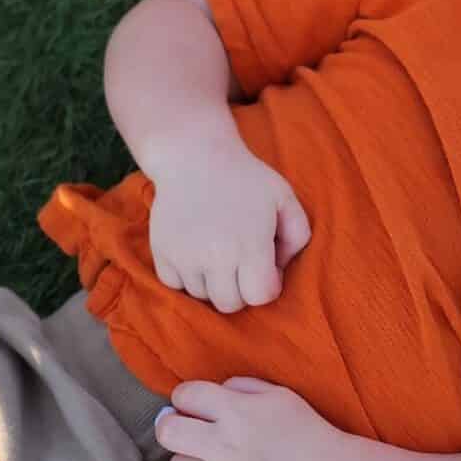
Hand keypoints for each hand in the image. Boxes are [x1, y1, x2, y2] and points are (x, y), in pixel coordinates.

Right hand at [146, 141, 311, 312]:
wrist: (194, 156)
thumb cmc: (245, 178)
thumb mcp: (285, 198)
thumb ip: (298, 237)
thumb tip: (280, 268)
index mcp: (250, 245)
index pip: (260, 296)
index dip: (268, 284)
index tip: (265, 265)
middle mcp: (215, 257)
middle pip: (230, 304)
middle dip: (241, 289)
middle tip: (241, 262)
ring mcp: (185, 257)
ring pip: (203, 296)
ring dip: (213, 282)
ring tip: (217, 253)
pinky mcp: (162, 253)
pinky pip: (175, 285)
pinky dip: (187, 277)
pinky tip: (196, 254)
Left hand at [155, 378, 345, 460]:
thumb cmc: (302, 430)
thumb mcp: (276, 394)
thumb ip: (236, 387)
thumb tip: (198, 398)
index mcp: (237, 412)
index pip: (184, 395)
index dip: (186, 397)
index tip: (196, 405)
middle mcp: (224, 446)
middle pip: (167, 431)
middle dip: (172, 424)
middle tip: (187, 428)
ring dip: (188, 458)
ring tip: (209, 457)